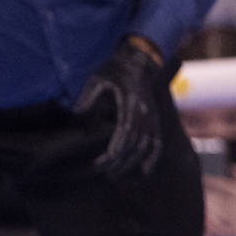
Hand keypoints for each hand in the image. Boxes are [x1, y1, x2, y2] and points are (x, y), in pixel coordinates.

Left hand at [72, 37, 164, 176]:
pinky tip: (144, 172)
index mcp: (132, 101)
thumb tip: (76, 113)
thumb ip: (88, 96)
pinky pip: (158, 142)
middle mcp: (146, 111)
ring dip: (132, 163)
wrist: (139, 60)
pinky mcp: (156, 119)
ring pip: (147, 146)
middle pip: (135, 143)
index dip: (115, 149)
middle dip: (120, 161)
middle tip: (103, 173)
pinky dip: (153, 158)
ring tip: (116, 176)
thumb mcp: (98, 78)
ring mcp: (153, 116)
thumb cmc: (115, 69)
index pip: (125, 130)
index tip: (102, 163)